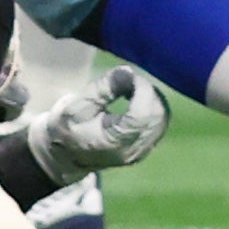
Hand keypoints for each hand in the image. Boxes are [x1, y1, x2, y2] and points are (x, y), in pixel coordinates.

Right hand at [31, 65, 168, 183]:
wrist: (66, 156)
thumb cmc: (67, 129)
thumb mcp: (75, 106)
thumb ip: (102, 88)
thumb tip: (128, 72)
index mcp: (113, 142)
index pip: (142, 115)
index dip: (141, 88)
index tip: (126, 75)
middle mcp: (133, 150)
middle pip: (157, 115)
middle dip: (146, 90)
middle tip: (126, 80)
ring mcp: (142, 151)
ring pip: (162, 117)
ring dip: (150, 97)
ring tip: (128, 89)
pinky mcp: (147, 147)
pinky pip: (160, 122)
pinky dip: (152, 105)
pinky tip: (134, 99)